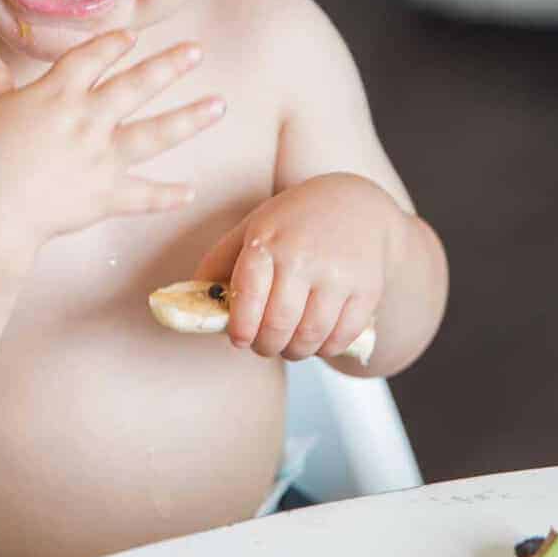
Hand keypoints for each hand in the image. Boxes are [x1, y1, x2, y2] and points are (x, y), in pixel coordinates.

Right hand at [0, 29, 225, 243]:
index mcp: (58, 93)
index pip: (92, 57)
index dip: (114, 44)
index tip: (134, 35)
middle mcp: (87, 119)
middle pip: (136, 85)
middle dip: (169, 66)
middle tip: (197, 51)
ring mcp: (101, 157)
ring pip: (155, 133)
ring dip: (190, 119)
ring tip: (220, 105)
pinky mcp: (106, 195)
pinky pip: (144, 195)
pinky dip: (168, 195)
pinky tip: (190, 191)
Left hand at [193, 173, 398, 359]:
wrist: (356, 204)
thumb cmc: (295, 219)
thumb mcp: (254, 226)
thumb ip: (221, 260)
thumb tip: (191, 296)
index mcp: (268, 240)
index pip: (248, 295)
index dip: (240, 327)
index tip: (239, 339)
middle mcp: (303, 256)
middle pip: (278, 325)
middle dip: (266, 346)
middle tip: (263, 345)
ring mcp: (337, 274)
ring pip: (310, 337)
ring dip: (294, 352)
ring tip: (289, 345)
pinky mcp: (366, 289)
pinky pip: (341, 338)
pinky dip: (325, 349)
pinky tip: (317, 340)